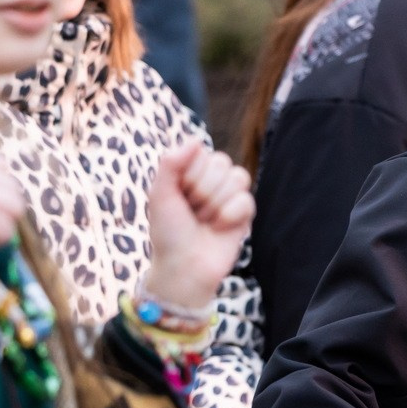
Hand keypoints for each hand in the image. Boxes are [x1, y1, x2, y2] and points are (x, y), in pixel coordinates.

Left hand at [144, 140, 254, 313]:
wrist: (183, 267)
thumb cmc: (168, 232)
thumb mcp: (159, 195)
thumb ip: (171, 163)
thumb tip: (196, 140)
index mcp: (190, 171)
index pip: (201, 153)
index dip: (189, 176)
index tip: (178, 197)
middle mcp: (212, 179)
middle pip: (222, 163)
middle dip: (203, 191)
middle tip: (192, 212)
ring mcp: (230, 195)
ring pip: (237, 178)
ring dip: (216, 204)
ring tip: (205, 221)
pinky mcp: (245, 213)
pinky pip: (247, 200)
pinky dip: (229, 216)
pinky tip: (219, 228)